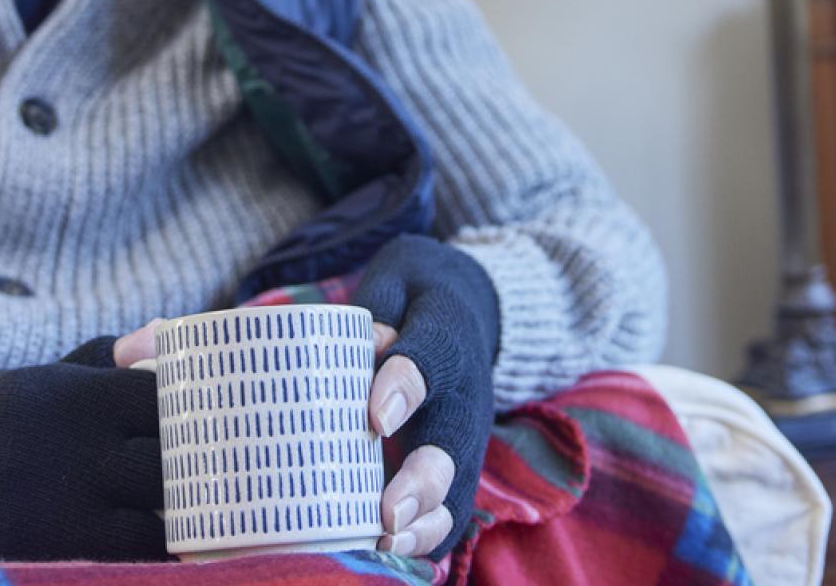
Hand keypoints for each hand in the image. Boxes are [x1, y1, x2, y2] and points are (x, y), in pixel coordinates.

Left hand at [352, 235, 500, 559]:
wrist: (471, 306)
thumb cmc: (415, 295)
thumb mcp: (400, 281)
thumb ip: (379, 307)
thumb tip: (365, 343)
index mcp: (448, 337)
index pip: (431, 358)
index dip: (405, 387)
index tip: (376, 417)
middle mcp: (465, 394)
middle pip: (453, 441)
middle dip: (423, 482)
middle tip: (388, 514)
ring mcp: (465, 434)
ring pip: (459, 485)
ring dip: (428, 522)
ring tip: (391, 543)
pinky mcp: (457, 461)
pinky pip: (452, 507)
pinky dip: (431, 537)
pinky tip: (398, 555)